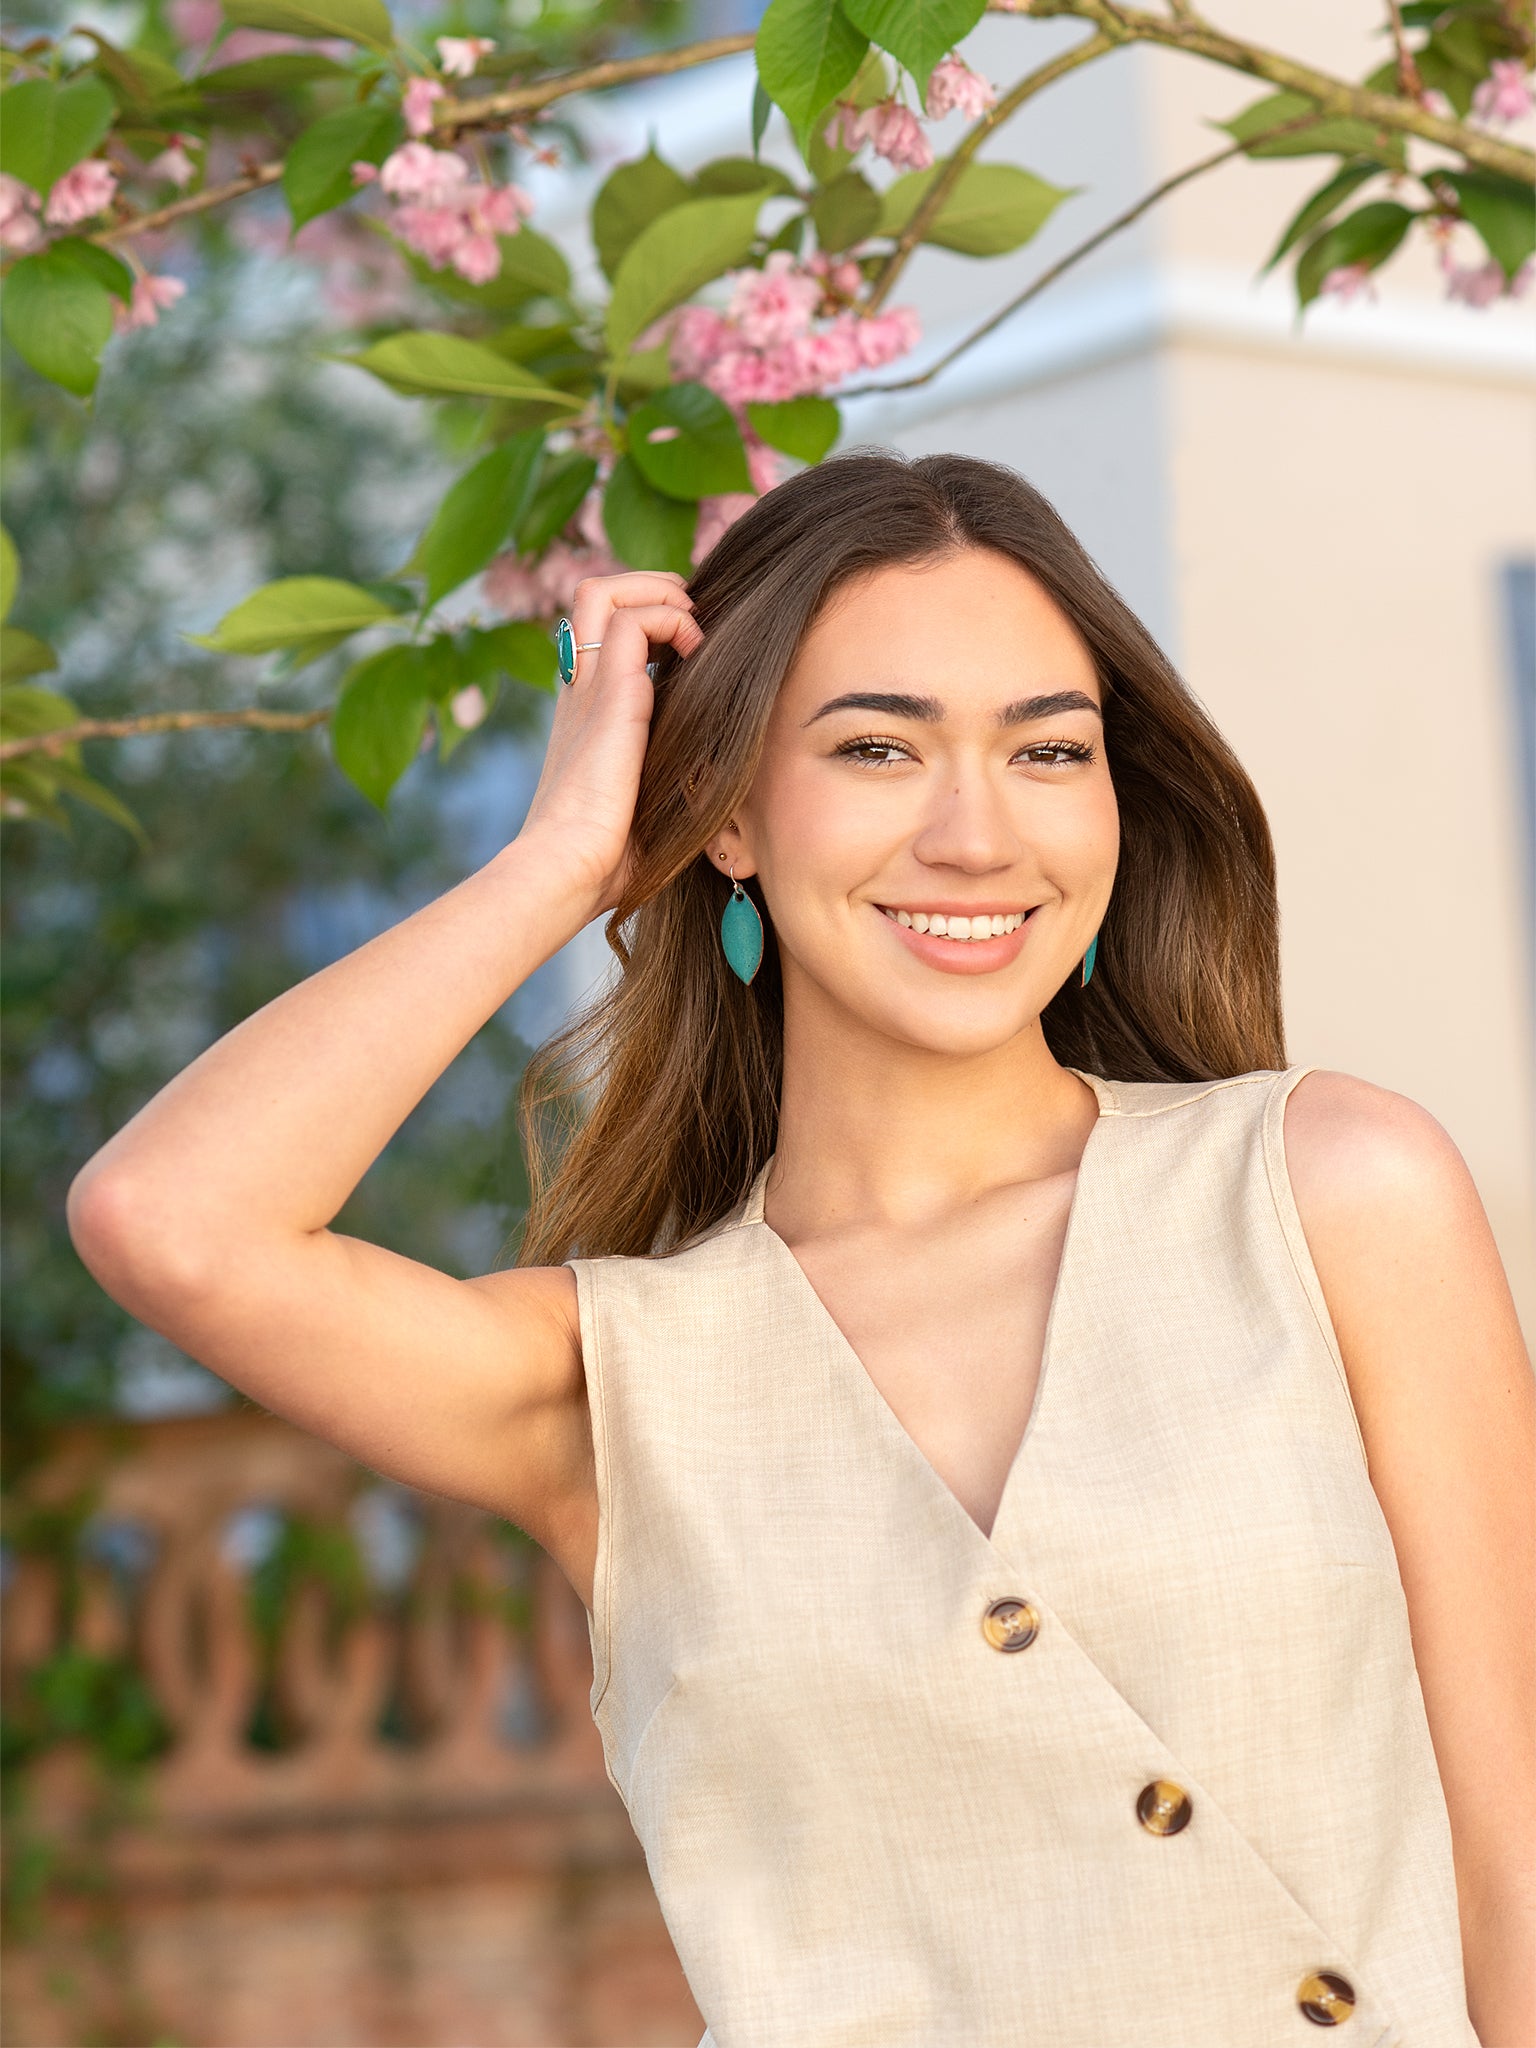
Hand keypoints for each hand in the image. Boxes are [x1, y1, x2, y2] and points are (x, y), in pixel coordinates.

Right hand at [516, 570, 703, 917]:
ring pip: (603, 591)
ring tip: (692, 626)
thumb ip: (669, 787)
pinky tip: (695, 653)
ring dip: (657, 592)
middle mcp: (580, 692)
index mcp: (585, 716)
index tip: (689, 645)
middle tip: (691, 619)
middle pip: (594, 596)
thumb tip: (717, 793)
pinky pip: (632, 620)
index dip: (646, 622)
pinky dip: (670, 619)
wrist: (565, 870)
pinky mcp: (608, 696)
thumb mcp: (644, 811)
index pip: (603, 636)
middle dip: (650, 589)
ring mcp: (588, 689)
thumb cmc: (604, 863)